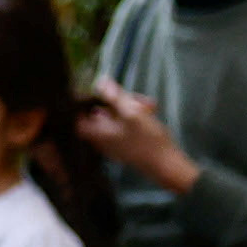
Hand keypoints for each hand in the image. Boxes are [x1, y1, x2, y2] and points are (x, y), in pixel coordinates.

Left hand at [71, 80, 197, 192]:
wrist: (168, 166)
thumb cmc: (148, 140)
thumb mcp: (133, 113)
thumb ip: (115, 97)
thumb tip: (100, 81)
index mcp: (98, 133)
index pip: (79, 117)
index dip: (84, 103)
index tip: (95, 93)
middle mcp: (102, 140)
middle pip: (100, 114)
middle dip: (116, 102)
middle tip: (134, 97)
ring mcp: (114, 144)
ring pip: (115, 118)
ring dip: (129, 107)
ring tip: (148, 105)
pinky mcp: (127, 146)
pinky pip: (124, 127)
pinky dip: (134, 118)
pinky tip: (150, 112)